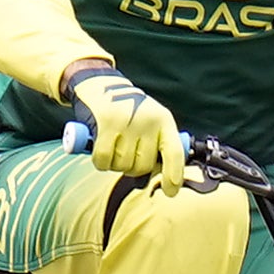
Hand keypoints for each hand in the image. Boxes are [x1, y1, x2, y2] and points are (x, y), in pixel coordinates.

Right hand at [61, 63, 186, 189]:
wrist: (99, 82)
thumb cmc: (126, 109)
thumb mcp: (149, 119)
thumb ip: (157, 142)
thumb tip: (161, 174)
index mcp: (164, 120)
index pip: (175, 153)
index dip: (174, 175)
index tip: (170, 191)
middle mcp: (149, 120)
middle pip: (143, 166)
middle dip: (132, 167)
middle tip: (124, 154)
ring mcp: (128, 122)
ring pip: (122, 165)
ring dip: (114, 164)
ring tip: (111, 146)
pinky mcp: (106, 124)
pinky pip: (103, 160)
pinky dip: (99, 162)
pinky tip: (99, 150)